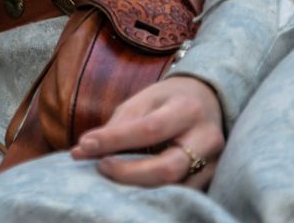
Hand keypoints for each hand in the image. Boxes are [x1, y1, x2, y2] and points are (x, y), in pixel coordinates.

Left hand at [71, 76, 223, 189]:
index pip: (150, 129)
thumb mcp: (143, 100)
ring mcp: (212, 164)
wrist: (207, 102)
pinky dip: (152, 192)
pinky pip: (179, 194)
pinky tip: (132, 185)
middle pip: (167, 168)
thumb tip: (81, 151)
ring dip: (137, 186)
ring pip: (173, 187)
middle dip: (128, 173)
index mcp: (187, 109)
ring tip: (112, 176)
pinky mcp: (210, 181)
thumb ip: (116, 126)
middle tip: (101, 166)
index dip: (115, 140)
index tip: (85, 146)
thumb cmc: (168, 100)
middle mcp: (206, 138)